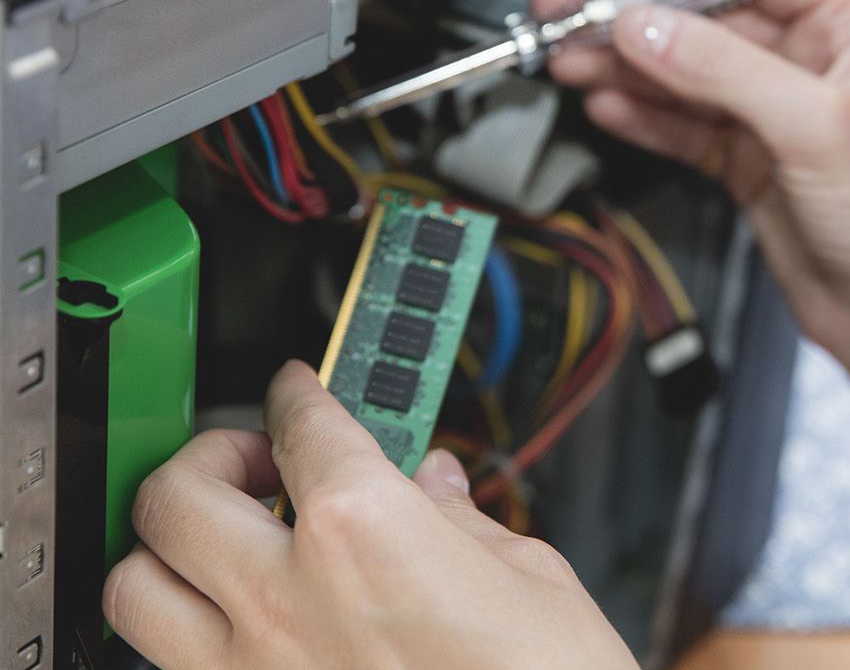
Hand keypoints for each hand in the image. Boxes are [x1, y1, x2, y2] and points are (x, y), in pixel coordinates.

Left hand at [104, 361, 636, 669]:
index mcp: (366, 532)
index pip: (301, 426)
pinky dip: (190, 631)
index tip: (298, 391)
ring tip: (226, 538)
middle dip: (211, 456)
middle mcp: (288, 599)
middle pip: (177, 493)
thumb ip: (460, 519)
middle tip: (258, 460)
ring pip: (136, 586)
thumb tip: (436, 485)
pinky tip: (244, 621)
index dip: (298, 393)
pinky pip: (171, 666)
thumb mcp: (528, 577)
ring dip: (170, 547)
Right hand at [541, 0, 849, 358]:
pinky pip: (680, 118)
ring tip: (567, 57)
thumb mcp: (816, 127)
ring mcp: (773, 104)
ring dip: (623, 60)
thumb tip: (646, 25)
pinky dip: (640, 111)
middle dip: (633, 9)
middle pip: (704, 8)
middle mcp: (812, 52)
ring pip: (683, 63)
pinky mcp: (746, 153)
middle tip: (571, 11)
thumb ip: (725, 69)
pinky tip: (605, 101)